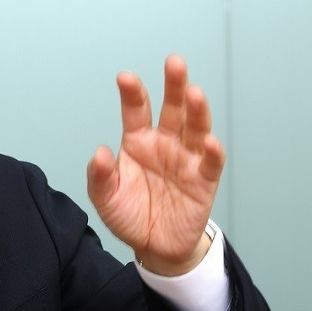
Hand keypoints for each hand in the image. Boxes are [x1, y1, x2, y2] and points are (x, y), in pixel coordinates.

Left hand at [87, 56, 224, 275]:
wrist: (153, 246)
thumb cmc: (129, 214)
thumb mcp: (104, 197)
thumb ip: (99, 176)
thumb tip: (99, 153)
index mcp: (138, 141)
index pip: (136, 111)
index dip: (133, 93)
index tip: (125, 77)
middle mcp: (165, 144)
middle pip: (172, 109)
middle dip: (174, 86)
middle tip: (174, 63)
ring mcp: (186, 159)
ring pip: (195, 129)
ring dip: (196, 111)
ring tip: (193, 93)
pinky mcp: (203, 181)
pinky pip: (210, 163)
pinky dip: (212, 151)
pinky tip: (210, 141)